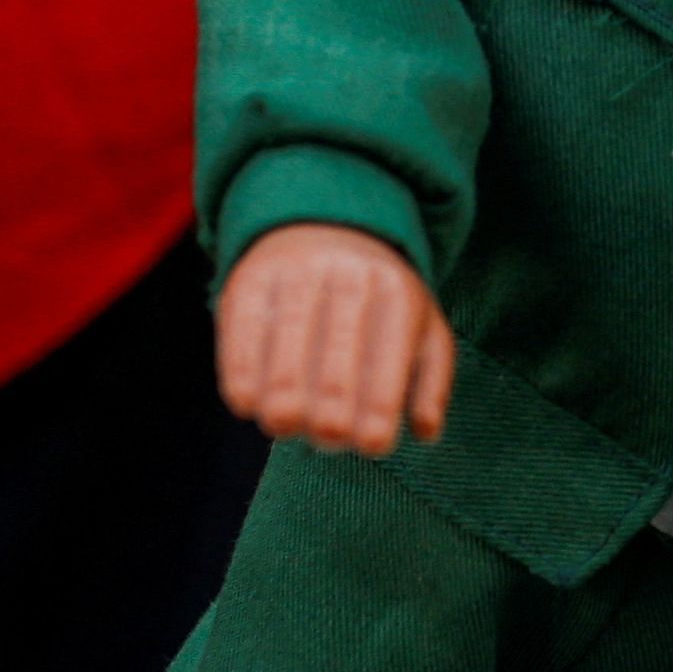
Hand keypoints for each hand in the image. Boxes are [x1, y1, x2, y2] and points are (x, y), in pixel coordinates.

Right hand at [216, 222, 454, 454]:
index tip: (371, 447)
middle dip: (330, 416)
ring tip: (286, 427)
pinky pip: (242, 335)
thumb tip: (425, 433)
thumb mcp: (421, 327)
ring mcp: (296, 277)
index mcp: (396, 295)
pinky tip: (247, 404)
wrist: (325, 224)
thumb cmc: (379, 300)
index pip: (388, 361)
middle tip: (327, 442)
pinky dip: (242, 377)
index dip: (378, 411)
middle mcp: (348, 280)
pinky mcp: (251, 280)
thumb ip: (430, 382)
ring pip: (285, 353)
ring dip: (283, 403)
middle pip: (335, 364)